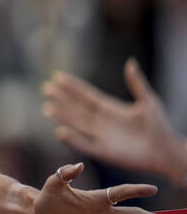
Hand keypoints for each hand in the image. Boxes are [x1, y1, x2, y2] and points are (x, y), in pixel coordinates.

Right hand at [42, 58, 186, 181]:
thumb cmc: (160, 126)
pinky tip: (60, 131)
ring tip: (47, 107)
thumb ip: (136, 83)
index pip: (87, 96)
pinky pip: (84, 144)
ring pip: (77, 124)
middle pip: (77, 108)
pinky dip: (73, 139)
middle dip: (62, 99)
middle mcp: (102, 122)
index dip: (72, 87)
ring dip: (63, 116)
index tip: (58, 77)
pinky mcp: (103, 152)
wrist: (166, 152)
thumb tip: (130, 62)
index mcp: (111, 109)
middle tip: (46, 88)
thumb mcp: (149, 101)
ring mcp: (101, 137)